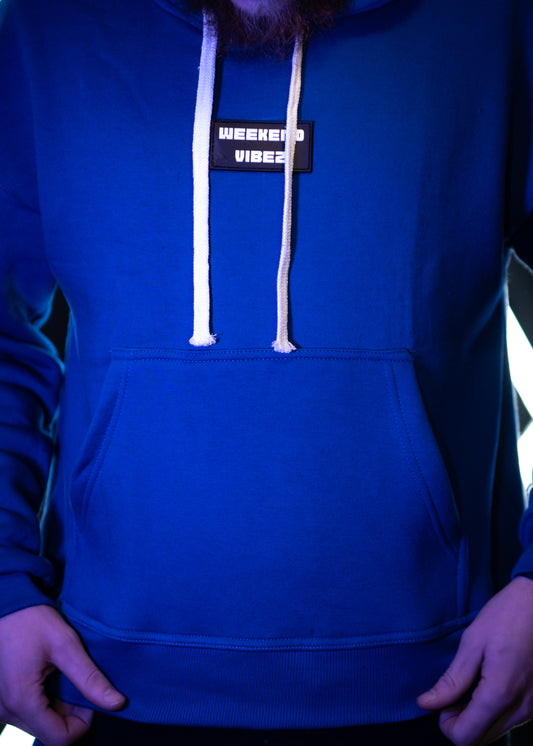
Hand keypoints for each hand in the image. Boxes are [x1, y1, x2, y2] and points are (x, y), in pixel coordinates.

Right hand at [0, 605, 125, 745]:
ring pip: (37, 724)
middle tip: (76, 682)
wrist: (5, 604)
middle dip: (69, 714)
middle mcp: (4, 711)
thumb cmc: (31, 620)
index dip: (82, 722)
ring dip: (55, 708)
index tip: (88, 697)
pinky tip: (46, 678)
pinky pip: (25, 714)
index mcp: (21, 701)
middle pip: (48, 732)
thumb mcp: (65, 644)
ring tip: (60, 676)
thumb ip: (90, 678)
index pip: (60, 739)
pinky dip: (41, 702)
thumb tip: (117, 703)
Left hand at [417, 576, 532, 744]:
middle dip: (461, 723)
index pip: (465, 737)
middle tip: (455, 693)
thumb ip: (452, 679)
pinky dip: (493, 713)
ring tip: (472, 685)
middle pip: (480, 741)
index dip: (446, 724)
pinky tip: (488, 686)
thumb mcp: (473, 642)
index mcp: (500, 693)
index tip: (443, 700)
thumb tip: (426, 703)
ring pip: (495, 734)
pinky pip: (510, 722)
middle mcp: (521, 709)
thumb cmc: (507, 616)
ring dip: (477, 720)